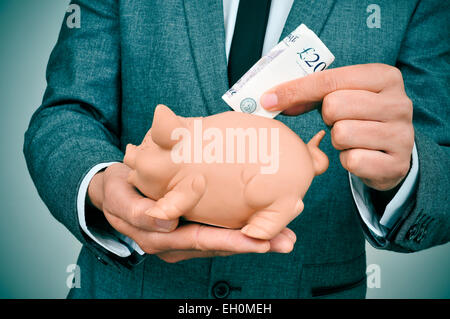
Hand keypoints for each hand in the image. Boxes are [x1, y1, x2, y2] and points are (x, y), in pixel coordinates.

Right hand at [87, 163, 296, 262]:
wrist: (114, 191)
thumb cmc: (117, 192)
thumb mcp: (118, 199)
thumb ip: (137, 211)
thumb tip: (164, 223)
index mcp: (159, 238)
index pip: (201, 240)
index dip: (231, 241)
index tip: (259, 239)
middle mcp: (177, 244)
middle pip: (220, 247)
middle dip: (254, 245)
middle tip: (286, 240)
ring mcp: (186, 238)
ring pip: (225, 242)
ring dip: (256, 240)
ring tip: (285, 237)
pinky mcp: (192, 227)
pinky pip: (221, 232)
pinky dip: (244, 232)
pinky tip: (266, 228)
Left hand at [260, 63, 413, 190]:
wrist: (392, 152)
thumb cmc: (359, 117)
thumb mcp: (342, 95)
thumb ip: (310, 93)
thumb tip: (270, 99)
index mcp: (385, 77)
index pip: (330, 79)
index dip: (295, 90)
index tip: (268, 99)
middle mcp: (399, 103)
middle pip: (334, 106)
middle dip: (327, 117)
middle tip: (337, 120)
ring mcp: (402, 135)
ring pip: (342, 134)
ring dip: (338, 140)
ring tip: (350, 137)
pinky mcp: (396, 164)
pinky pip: (352, 161)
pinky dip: (347, 160)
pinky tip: (359, 154)